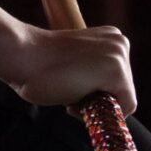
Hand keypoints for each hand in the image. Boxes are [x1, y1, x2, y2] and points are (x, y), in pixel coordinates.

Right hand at [7, 25, 136, 115]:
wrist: (26, 56)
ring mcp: (120, 54)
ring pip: (124, 101)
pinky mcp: (117, 70)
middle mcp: (120, 41)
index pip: (120, 81)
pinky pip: (124, 108)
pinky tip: (77, 96)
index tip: (73, 83)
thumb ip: (95, 72)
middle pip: (124, 91)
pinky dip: (102, 114)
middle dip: (99, 98)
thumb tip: (104, 94)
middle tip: (70, 88)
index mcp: (112, 36)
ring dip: (98, 105)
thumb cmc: (45, 66)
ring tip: (72, 89)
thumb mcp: (79, 62)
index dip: (97, 92)